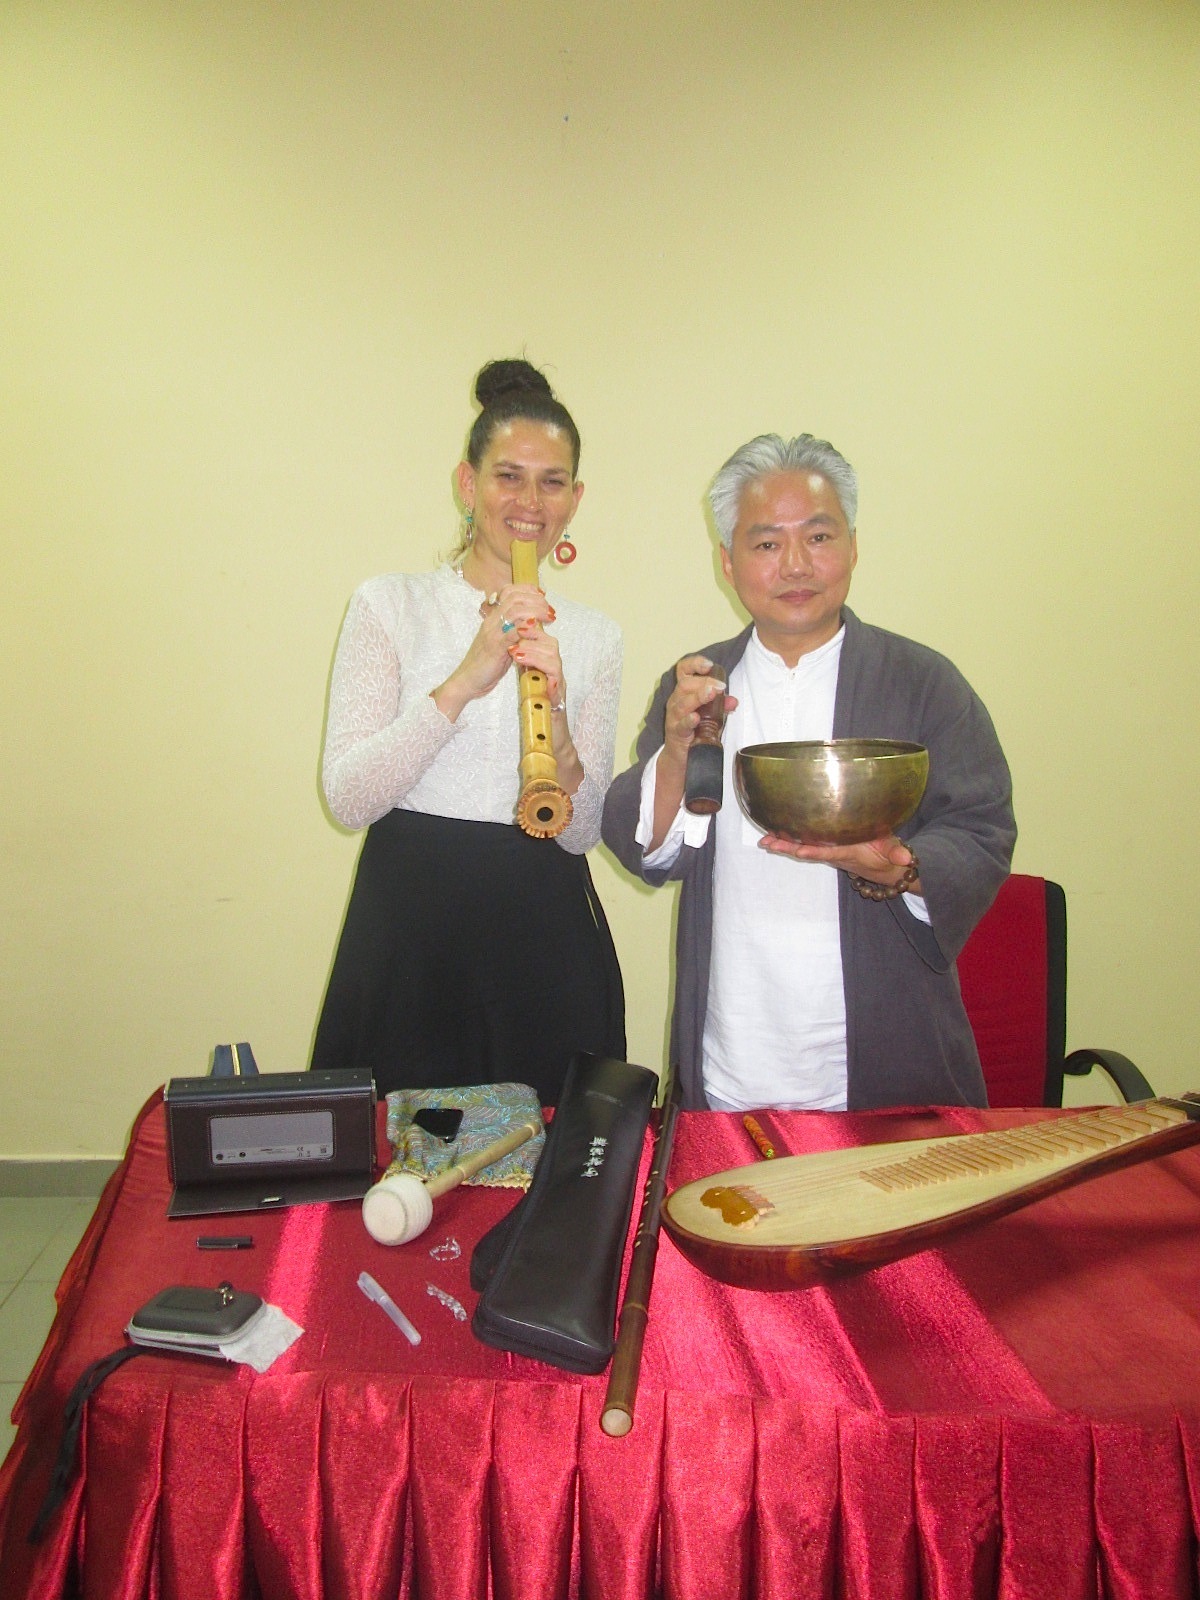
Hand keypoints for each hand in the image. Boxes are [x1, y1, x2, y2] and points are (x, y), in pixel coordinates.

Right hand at [430, 583, 555, 718]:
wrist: (467, 680)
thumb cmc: (485, 664)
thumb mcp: (499, 642)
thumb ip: (511, 630)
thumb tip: (529, 623)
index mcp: (492, 618)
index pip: (508, 591)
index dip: (527, 590)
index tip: (542, 596)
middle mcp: (491, 622)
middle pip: (515, 597)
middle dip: (536, 600)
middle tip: (550, 610)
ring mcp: (492, 634)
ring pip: (514, 611)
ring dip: (535, 611)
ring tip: (549, 617)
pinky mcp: (495, 648)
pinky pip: (510, 633)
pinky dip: (524, 628)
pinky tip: (535, 627)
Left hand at [508, 616, 585, 792]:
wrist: (545, 736)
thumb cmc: (535, 709)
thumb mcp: (525, 680)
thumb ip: (522, 662)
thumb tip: (510, 643)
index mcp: (543, 664)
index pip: (541, 638)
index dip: (531, 627)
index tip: (515, 621)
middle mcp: (553, 670)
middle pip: (551, 643)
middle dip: (533, 635)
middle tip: (516, 632)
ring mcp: (558, 683)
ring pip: (554, 657)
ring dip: (535, 652)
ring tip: (516, 652)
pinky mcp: (559, 698)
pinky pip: (556, 679)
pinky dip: (544, 672)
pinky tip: (531, 669)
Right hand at [660, 655, 738, 776]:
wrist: (681, 756)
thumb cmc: (695, 730)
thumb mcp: (711, 714)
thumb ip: (722, 705)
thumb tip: (734, 701)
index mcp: (684, 692)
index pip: (683, 670)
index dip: (694, 663)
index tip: (709, 664)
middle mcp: (676, 701)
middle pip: (685, 684)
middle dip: (704, 682)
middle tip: (720, 686)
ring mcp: (674, 717)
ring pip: (682, 703)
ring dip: (698, 696)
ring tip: (711, 693)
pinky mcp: (675, 733)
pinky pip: (680, 725)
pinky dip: (688, 720)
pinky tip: (696, 717)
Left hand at [759, 832, 920, 892]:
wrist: (884, 868)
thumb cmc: (888, 855)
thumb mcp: (895, 852)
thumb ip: (898, 853)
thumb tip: (906, 859)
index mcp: (848, 852)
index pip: (828, 852)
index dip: (814, 852)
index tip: (798, 851)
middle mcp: (834, 853)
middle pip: (807, 850)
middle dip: (788, 847)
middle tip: (767, 843)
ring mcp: (828, 851)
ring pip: (802, 847)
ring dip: (783, 844)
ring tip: (764, 841)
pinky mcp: (827, 847)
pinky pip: (805, 843)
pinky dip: (789, 840)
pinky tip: (773, 835)